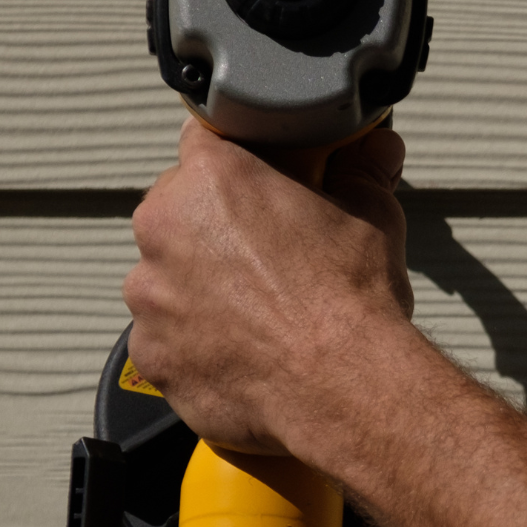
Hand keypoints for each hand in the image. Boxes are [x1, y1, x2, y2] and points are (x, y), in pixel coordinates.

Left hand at [123, 120, 414, 456]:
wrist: (342, 386)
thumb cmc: (350, 299)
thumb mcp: (372, 216)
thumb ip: (363, 172)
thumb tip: (377, 149)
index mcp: (213, 179)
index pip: (205, 140)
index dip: (238, 162)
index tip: (260, 185)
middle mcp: (164, 229)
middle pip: (177, 211)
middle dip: (214, 228)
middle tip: (268, 255)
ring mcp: (149, 296)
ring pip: (166, 279)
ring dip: (200, 288)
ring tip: (260, 313)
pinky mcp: (150, 355)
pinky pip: (167, 339)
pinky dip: (197, 344)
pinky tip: (245, 353)